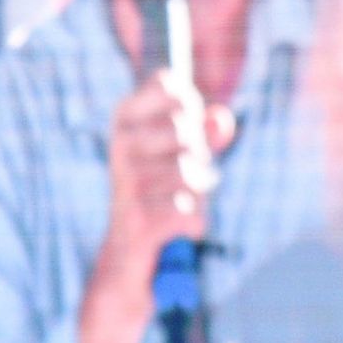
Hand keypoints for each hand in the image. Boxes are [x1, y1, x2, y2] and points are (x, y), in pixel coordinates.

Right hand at [100, 69, 235, 278]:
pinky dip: (193, 225)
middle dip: (199, 159)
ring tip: (174, 206)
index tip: (188, 124)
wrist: (128, 258)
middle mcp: (120, 145)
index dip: (191, 104)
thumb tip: (223, 121)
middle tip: (181, 178)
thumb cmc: (161, 195)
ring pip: (192, 176)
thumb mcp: (184, 155)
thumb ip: (207, 130)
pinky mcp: (138, 220)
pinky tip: (173, 230)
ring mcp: (126, 182)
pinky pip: (192, 212)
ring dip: (196, 196)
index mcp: (125, 118)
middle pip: (187, 132)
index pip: (169, 83)